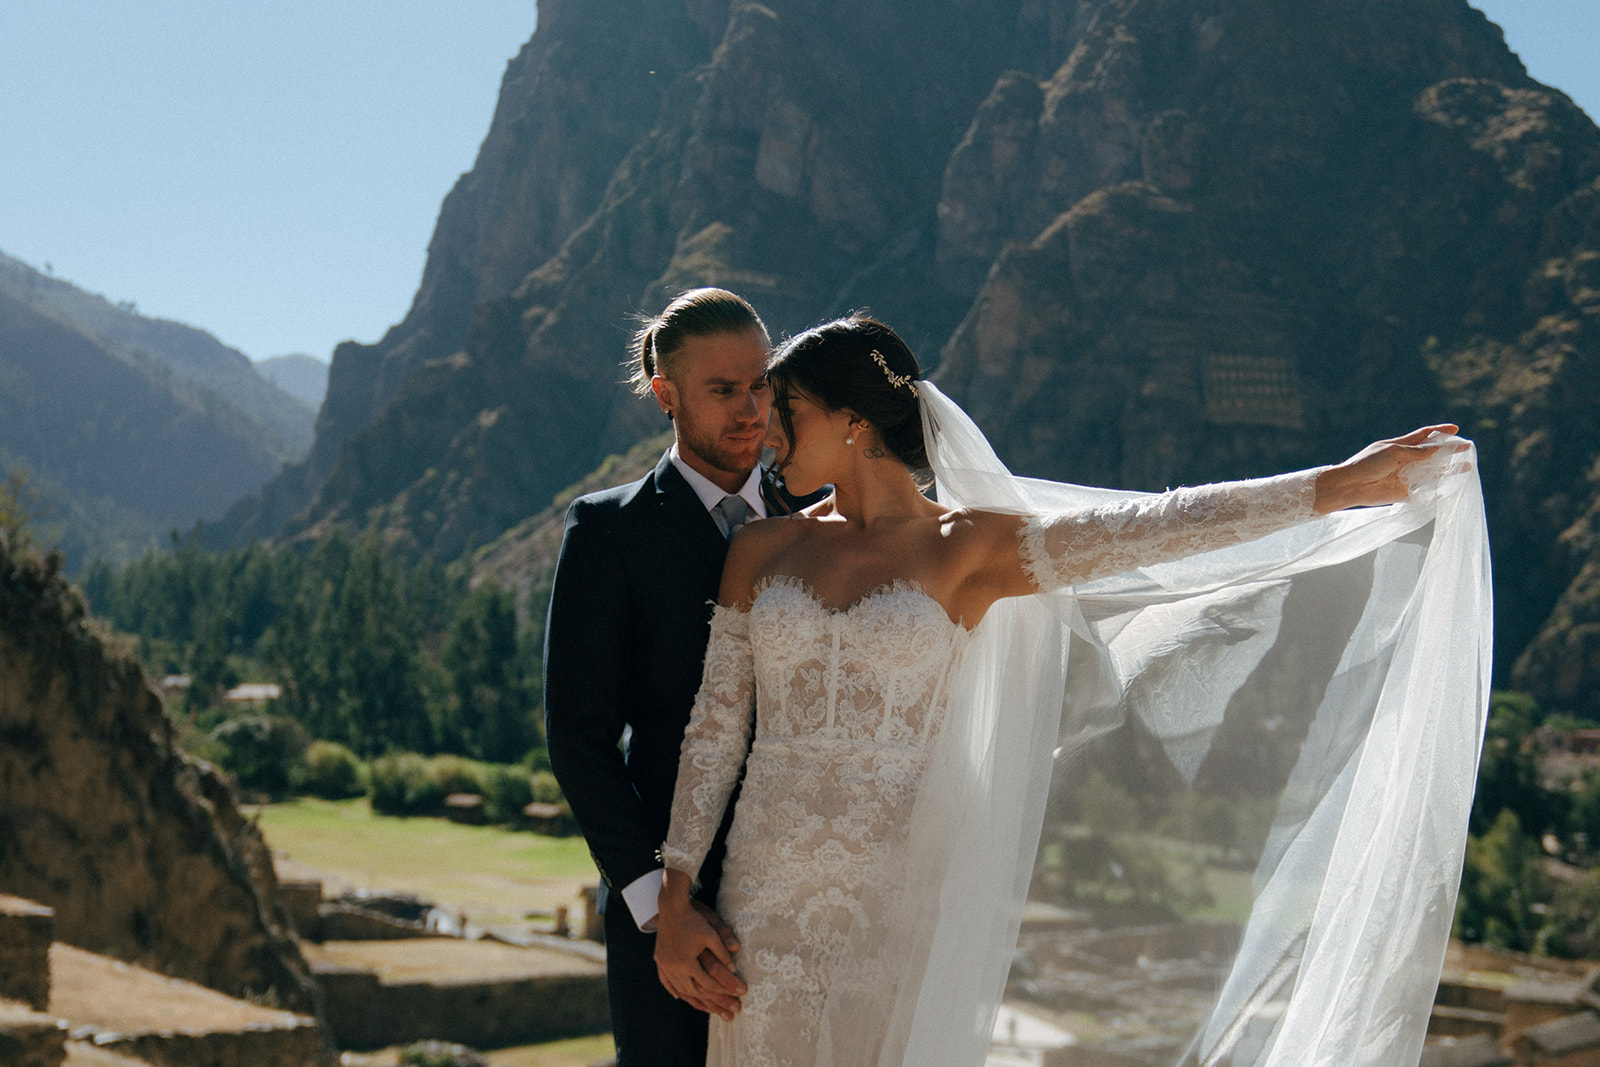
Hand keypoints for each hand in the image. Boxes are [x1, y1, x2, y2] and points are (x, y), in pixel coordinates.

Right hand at [654, 874, 746, 1019]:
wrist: (671, 907)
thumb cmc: (694, 919)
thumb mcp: (711, 933)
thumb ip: (722, 950)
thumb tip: (734, 967)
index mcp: (687, 962)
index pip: (708, 983)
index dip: (724, 990)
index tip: (737, 995)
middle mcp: (674, 968)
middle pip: (695, 991)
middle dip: (714, 1002)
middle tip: (729, 1012)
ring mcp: (665, 965)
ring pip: (680, 989)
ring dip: (694, 1000)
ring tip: (707, 1009)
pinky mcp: (660, 960)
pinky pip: (666, 981)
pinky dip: (673, 989)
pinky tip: (679, 996)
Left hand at [1314, 424, 1464, 512]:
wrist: (1350, 486)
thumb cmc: (1367, 464)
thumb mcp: (1392, 452)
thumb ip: (1415, 453)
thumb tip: (1437, 450)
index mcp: (1400, 446)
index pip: (1424, 436)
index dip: (1439, 432)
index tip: (1455, 430)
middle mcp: (1405, 460)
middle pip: (1432, 455)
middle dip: (1449, 452)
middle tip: (1467, 450)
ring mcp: (1405, 477)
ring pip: (1431, 473)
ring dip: (1448, 471)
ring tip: (1466, 469)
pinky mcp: (1403, 493)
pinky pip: (1423, 491)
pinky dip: (1437, 489)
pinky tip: (1452, 487)